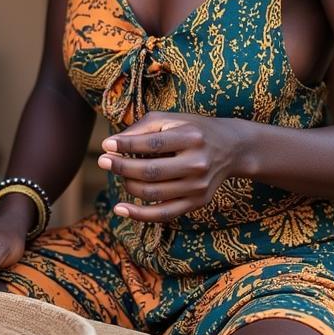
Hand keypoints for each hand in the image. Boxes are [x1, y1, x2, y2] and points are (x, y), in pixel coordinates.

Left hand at [97, 111, 243, 221]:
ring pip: (153, 193)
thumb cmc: (191, 129)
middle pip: (151, 171)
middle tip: (102, 160)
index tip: (106, 145)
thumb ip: (141, 129)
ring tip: (117, 172)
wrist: (231, 148)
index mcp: (191, 138)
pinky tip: (120, 209)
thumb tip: (110, 145)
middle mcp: (197, 163)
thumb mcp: (169, 119)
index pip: (153, 144)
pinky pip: (164, 214)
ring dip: (127, 184)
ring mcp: (198, 186)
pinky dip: (139, 214)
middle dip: (121, 167)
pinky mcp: (197, 202)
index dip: (126, 146)